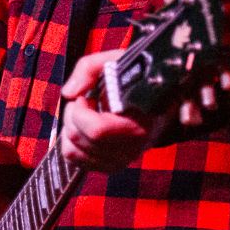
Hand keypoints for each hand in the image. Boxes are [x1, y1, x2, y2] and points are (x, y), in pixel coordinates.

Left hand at [59, 50, 156, 170]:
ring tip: (87, 115)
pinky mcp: (110, 166)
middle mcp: (130, 149)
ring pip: (71, 151)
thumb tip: (68, 92)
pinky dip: (71, 143)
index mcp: (138, 126)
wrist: (161, 103)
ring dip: (70, 128)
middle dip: (72, 114)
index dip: (81, 109)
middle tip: (87, 101)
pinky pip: (74, 160)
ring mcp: (119, 161)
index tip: (88, 95)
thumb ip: (89, 68)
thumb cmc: (138, 81)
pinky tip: (84, 128)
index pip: (96, 130)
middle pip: (78, 137)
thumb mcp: (118, 62)